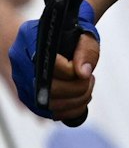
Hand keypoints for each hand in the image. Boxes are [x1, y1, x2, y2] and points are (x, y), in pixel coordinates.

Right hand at [10, 1, 98, 120]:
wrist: (50, 38)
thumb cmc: (69, 34)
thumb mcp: (84, 35)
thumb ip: (87, 50)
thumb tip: (83, 73)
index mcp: (30, 38)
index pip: (51, 65)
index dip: (73, 71)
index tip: (86, 70)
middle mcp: (19, 61)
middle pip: (50, 89)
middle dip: (79, 88)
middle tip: (89, 78)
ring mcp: (20, 80)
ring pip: (49, 105)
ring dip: (77, 100)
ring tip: (85, 85)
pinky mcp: (26, 95)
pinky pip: (47, 112)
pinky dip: (70, 109)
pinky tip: (80, 98)